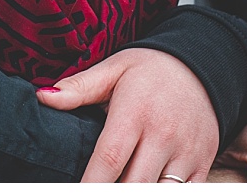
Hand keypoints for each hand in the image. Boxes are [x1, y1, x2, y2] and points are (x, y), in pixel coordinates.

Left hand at [36, 47, 218, 182]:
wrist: (203, 65)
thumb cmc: (150, 69)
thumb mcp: (114, 69)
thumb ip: (79, 87)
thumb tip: (42, 97)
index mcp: (136, 111)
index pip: (109, 159)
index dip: (90, 186)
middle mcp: (164, 134)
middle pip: (135, 185)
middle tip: (96, 190)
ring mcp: (187, 151)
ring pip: (160, 192)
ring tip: (118, 186)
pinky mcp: (204, 162)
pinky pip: (188, 192)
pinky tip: (147, 184)